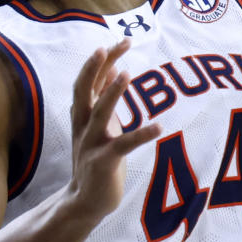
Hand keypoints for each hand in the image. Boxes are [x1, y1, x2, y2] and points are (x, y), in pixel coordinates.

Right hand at [68, 39, 158, 221]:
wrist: (84, 200)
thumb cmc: (96, 157)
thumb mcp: (99, 123)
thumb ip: (103, 97)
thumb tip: (112, 65)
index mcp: (83, 115)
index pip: (89, 81)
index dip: (102, 60)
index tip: (121, 41)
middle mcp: (83, 126)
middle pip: (85, 91)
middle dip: (94, 68)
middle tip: (106, 47)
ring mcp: (91, 144)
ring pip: (100, 113)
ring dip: (111, 93)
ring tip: (125, 74)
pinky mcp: (104, 162)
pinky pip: (123, 145)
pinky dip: (141, 134)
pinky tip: (159, 126)